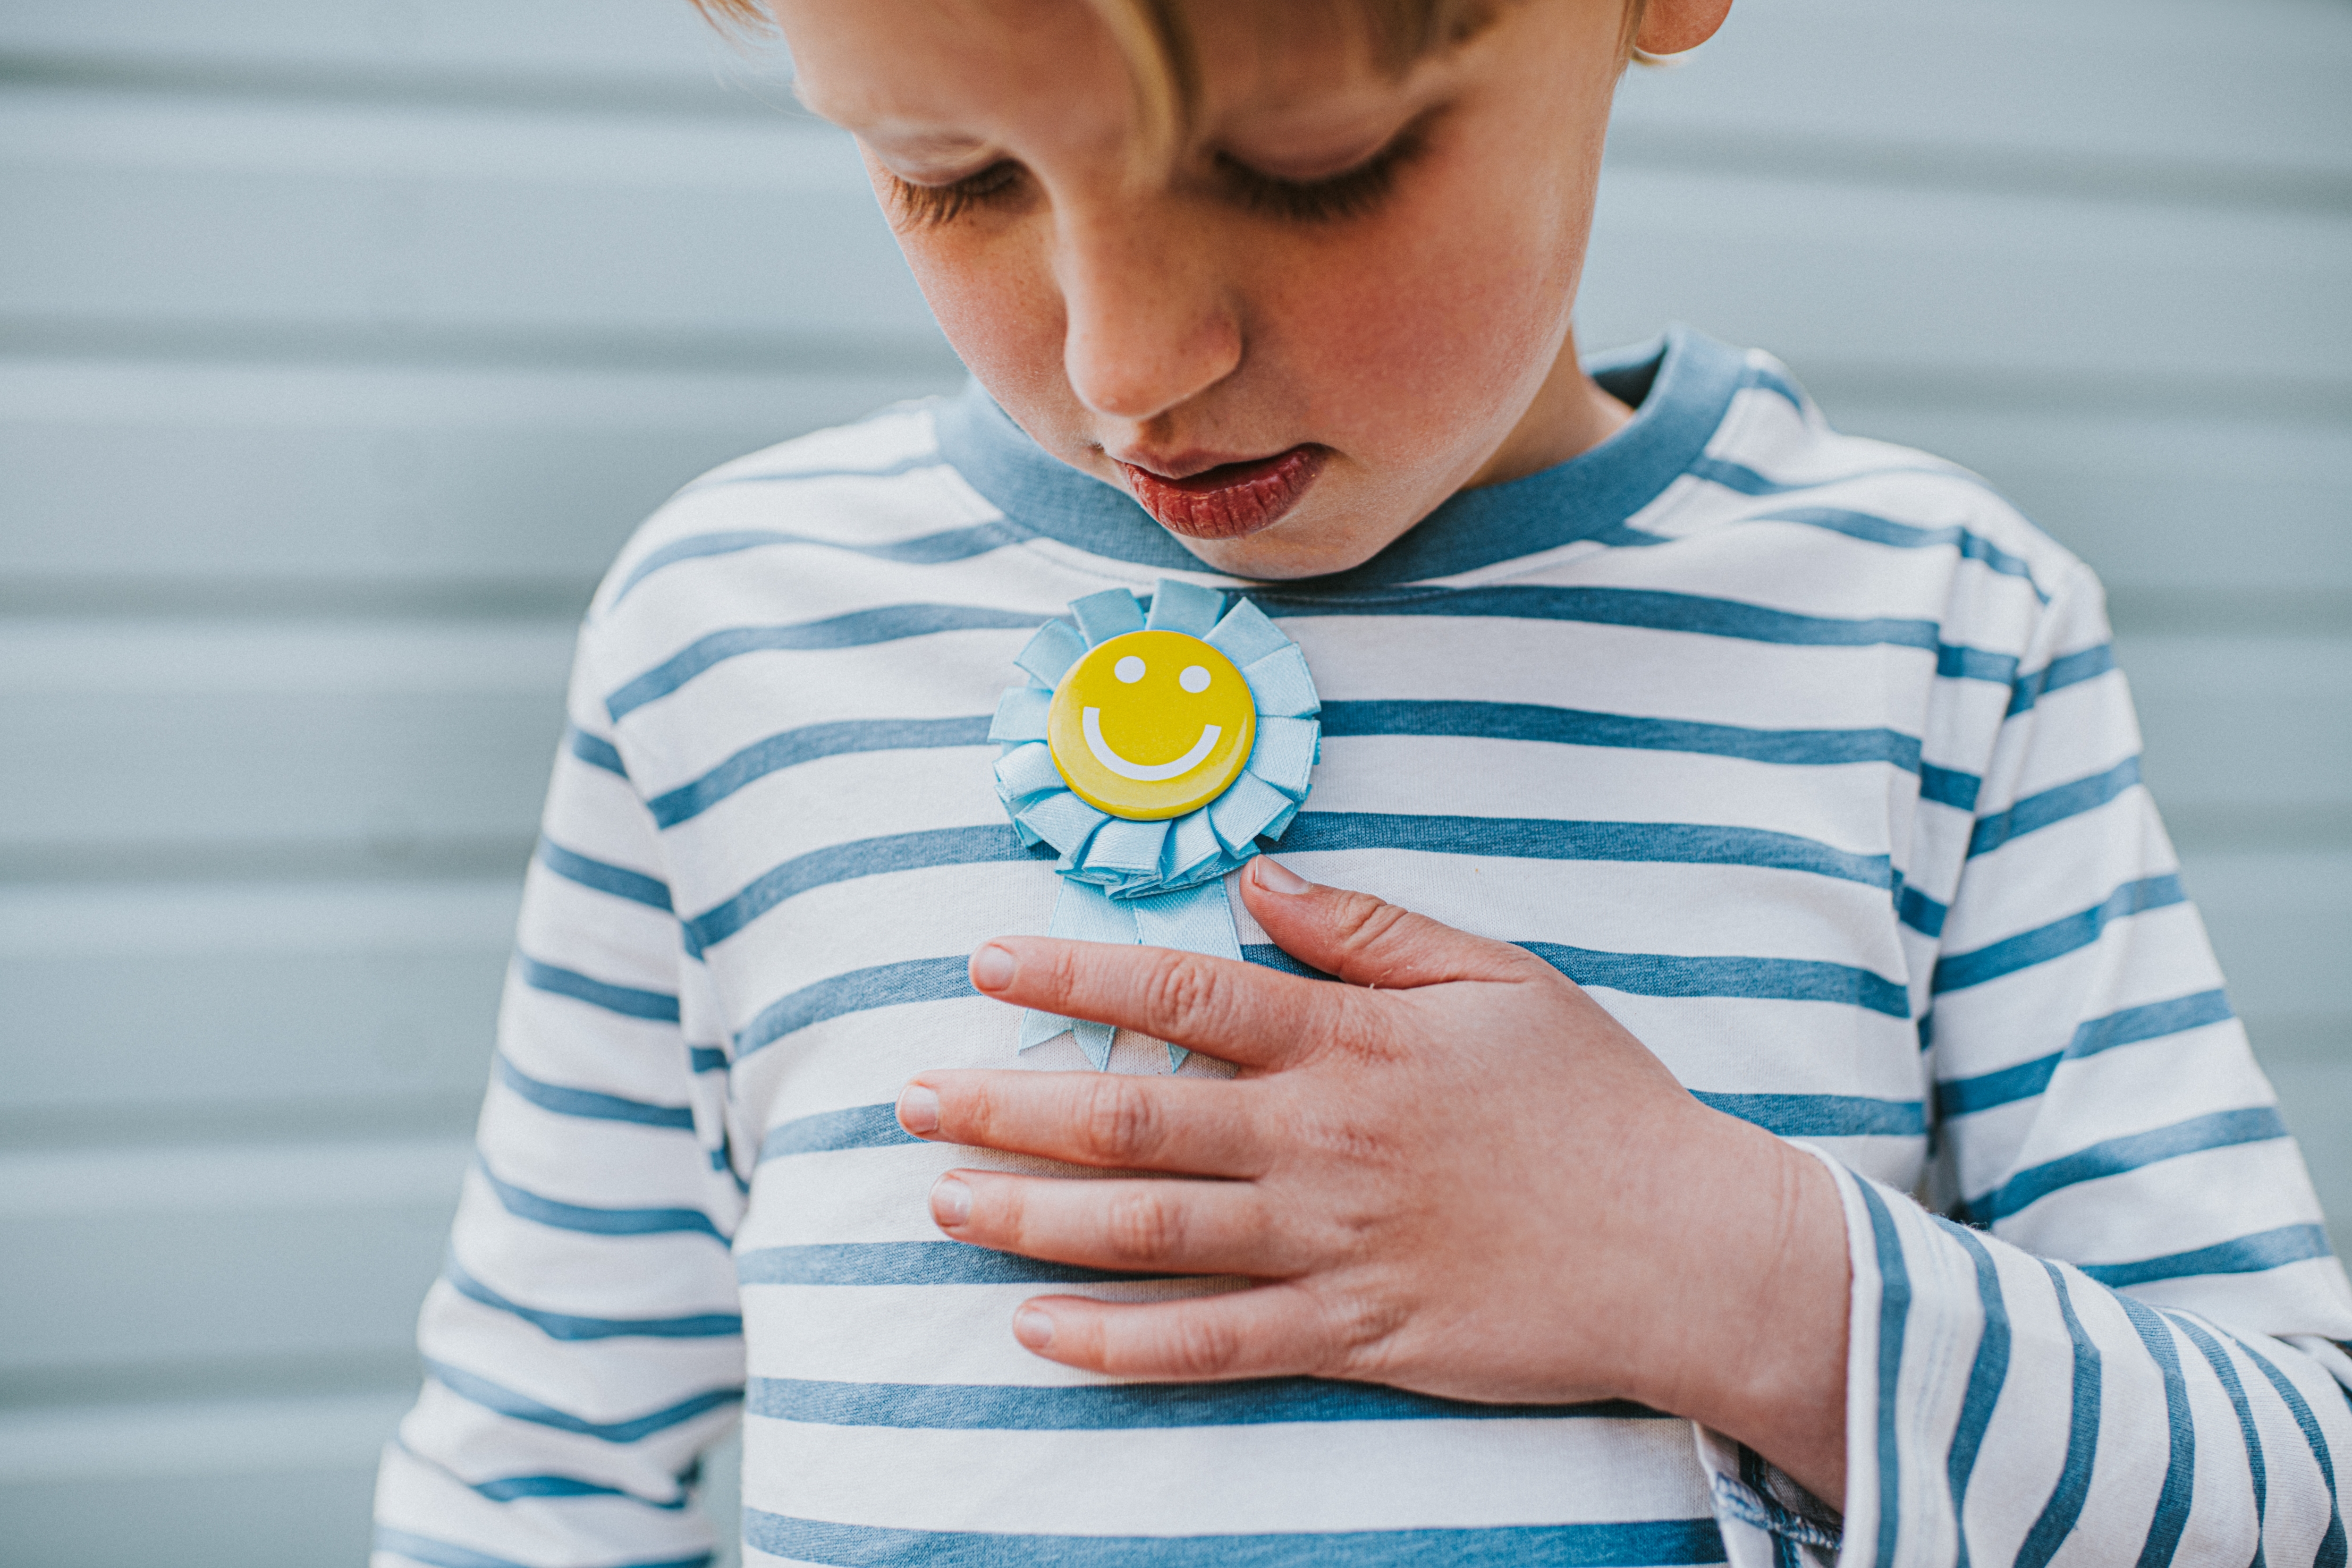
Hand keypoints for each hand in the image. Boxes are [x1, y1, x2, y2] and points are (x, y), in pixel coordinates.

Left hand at [896, 856, 1851, 1499]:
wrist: (1684, 1247)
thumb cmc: (1594, 1102)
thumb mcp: (1499, 977)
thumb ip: (1370, 928)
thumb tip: (1262, 878)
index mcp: (1350, 1044)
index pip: (1181, 998)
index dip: (1072, 978)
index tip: (986, 964)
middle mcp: (1319, 1142)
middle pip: (1131, 1122)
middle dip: (1006, 1108)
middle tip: (913, 1099)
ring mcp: (1328, 1245)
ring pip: (1147, 1235)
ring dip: (1030, 1218)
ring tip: (942, 1202)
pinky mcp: (1351, 1333)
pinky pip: (1210, 1345)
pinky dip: (1116, 1343)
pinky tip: (1038, 1330)